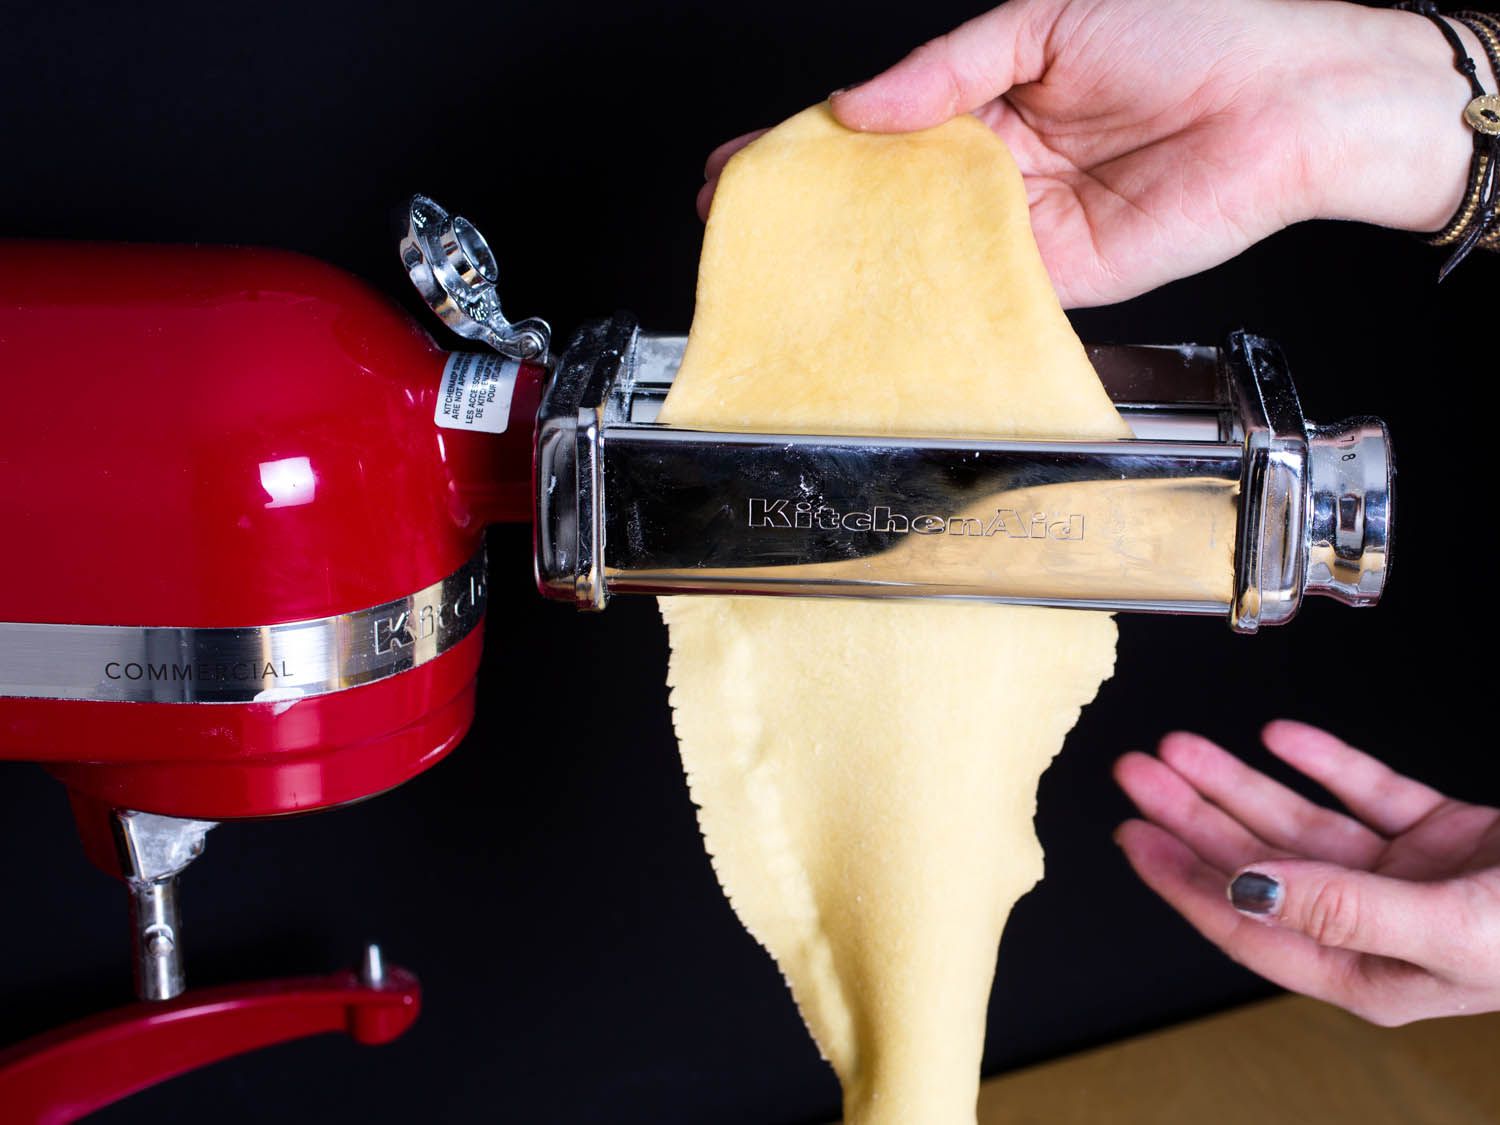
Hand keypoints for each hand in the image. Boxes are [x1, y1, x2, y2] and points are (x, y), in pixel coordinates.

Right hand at [700, 0, 1494, 306]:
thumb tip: (857, 105)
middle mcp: (996, 169)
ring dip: (855, 264)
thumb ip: (946, 68)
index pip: (877, 130)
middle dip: (813, 216)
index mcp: (987, 98)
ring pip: (920, 250)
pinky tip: (870, 306)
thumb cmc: (1188, 32)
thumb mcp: (1041, 20)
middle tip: (743, 232)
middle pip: (885, 199)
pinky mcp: (1056, 279)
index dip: (809, 148)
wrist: (1287, 100)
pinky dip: (926, 301)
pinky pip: (979, 293)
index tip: (744, 168)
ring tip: (786, 274)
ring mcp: (1021, 228)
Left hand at [1114, 721, 1499, 1025]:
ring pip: (1304, 823)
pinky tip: (1284, 738)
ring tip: (1184, 747)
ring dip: (1243, 781)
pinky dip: (1328, 762)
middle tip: (1139, 774)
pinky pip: (1371, 792)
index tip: (1132, 840)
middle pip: (1262, 865)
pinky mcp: (1448, 834)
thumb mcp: (1450, 928)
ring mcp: (1413, 878)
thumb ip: (1345, 910)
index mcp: (1374, 971)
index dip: (1184, 881)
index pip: (1252, 924)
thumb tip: (1248, 891)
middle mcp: (1382, 925)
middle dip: (1195, 817)